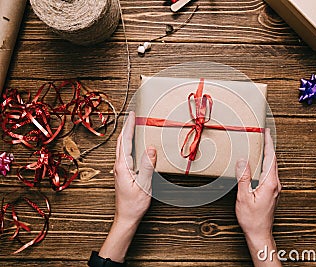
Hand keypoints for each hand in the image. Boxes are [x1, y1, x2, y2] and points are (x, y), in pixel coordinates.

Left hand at [114, 111, 155, 225]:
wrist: (126, 218)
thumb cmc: (134, 204)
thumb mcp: (144, 185)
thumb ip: (147, 166)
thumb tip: (150, 148)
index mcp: (122, 166)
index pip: (126, 141)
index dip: (130, 126)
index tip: (133, 114)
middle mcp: (118, 166)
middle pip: (121, 141)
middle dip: (127, 127)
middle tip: (133, 116)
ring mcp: (119, 170)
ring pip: (122, 147)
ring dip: (127, 135)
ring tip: (133, 126)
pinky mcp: (122, 174)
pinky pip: (124, 154)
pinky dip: (128, 144)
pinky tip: (133, 145)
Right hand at [235, 128, 280, 265]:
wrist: (260, 234)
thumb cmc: (252, 219)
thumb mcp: (244, 197)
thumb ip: (244, 178)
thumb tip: (243, 161)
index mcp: (270, 183)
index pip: (270, 158)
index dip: (268, 144)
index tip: (266, 132)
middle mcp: (275, 184)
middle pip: (273, 160)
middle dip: (269, 146)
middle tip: (264, 134)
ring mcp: (275, 189)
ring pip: (272, 167)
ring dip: (267, 155)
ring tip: (262, 145)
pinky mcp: (272, 192)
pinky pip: (270, 174)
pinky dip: (265, 164)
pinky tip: (260, 164)